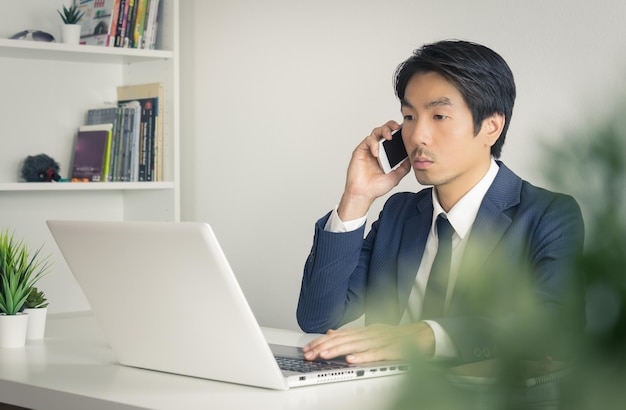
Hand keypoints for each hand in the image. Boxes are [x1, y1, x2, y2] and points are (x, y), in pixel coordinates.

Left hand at [302, 323, 434, 363]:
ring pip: (356, 345)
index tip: (308, 348)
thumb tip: (331, 331)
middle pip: (344, 339)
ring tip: (323, 355)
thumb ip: (352, 333)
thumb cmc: (397, 337)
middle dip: (325, 346)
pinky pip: (377, 354)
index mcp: (365, 331)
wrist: (423, 336)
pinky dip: (363, 356)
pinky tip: (352, 360)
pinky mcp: (393, 350)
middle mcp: (370, 333)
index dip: (322, 341)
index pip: (339, 335)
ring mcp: (381, 341)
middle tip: (310, 353)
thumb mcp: (371, 333)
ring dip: (338, 350)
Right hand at [337, 121, 411, 220]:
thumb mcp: (396, 176)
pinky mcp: (360, 151)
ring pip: (376, 132)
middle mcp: (377, 150)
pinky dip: (374, 144)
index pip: (393, 138)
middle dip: (391, 126)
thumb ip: (404, 167)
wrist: (364, 194)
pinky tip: (377, 152)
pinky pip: (368, 141)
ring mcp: (368, 150)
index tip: (406, 131)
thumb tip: (412, 158)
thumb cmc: (376, 187)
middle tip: (397, 127)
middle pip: (384, 131)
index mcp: (386, 154)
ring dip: (383, 131)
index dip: (398, 132)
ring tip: (389, 136)